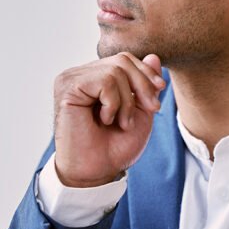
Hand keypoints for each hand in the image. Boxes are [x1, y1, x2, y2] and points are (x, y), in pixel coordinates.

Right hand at [53, 53, 164, 187]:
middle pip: (122, 60)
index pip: (125, 59)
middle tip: (151, 109)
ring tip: (121, 122)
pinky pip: (104, 81)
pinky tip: (104, 119)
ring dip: (127, 101)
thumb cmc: (114, 146)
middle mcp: (81, 75)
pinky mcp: (67, 87)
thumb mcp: (140, 112)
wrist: (96, 172)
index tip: (160, 90)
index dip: (146, 73)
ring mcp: (72, 79)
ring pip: (115, 70)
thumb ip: (145, 85)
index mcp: (95, 78)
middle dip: (143, 85)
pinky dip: (113, 103)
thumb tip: (154, 56)